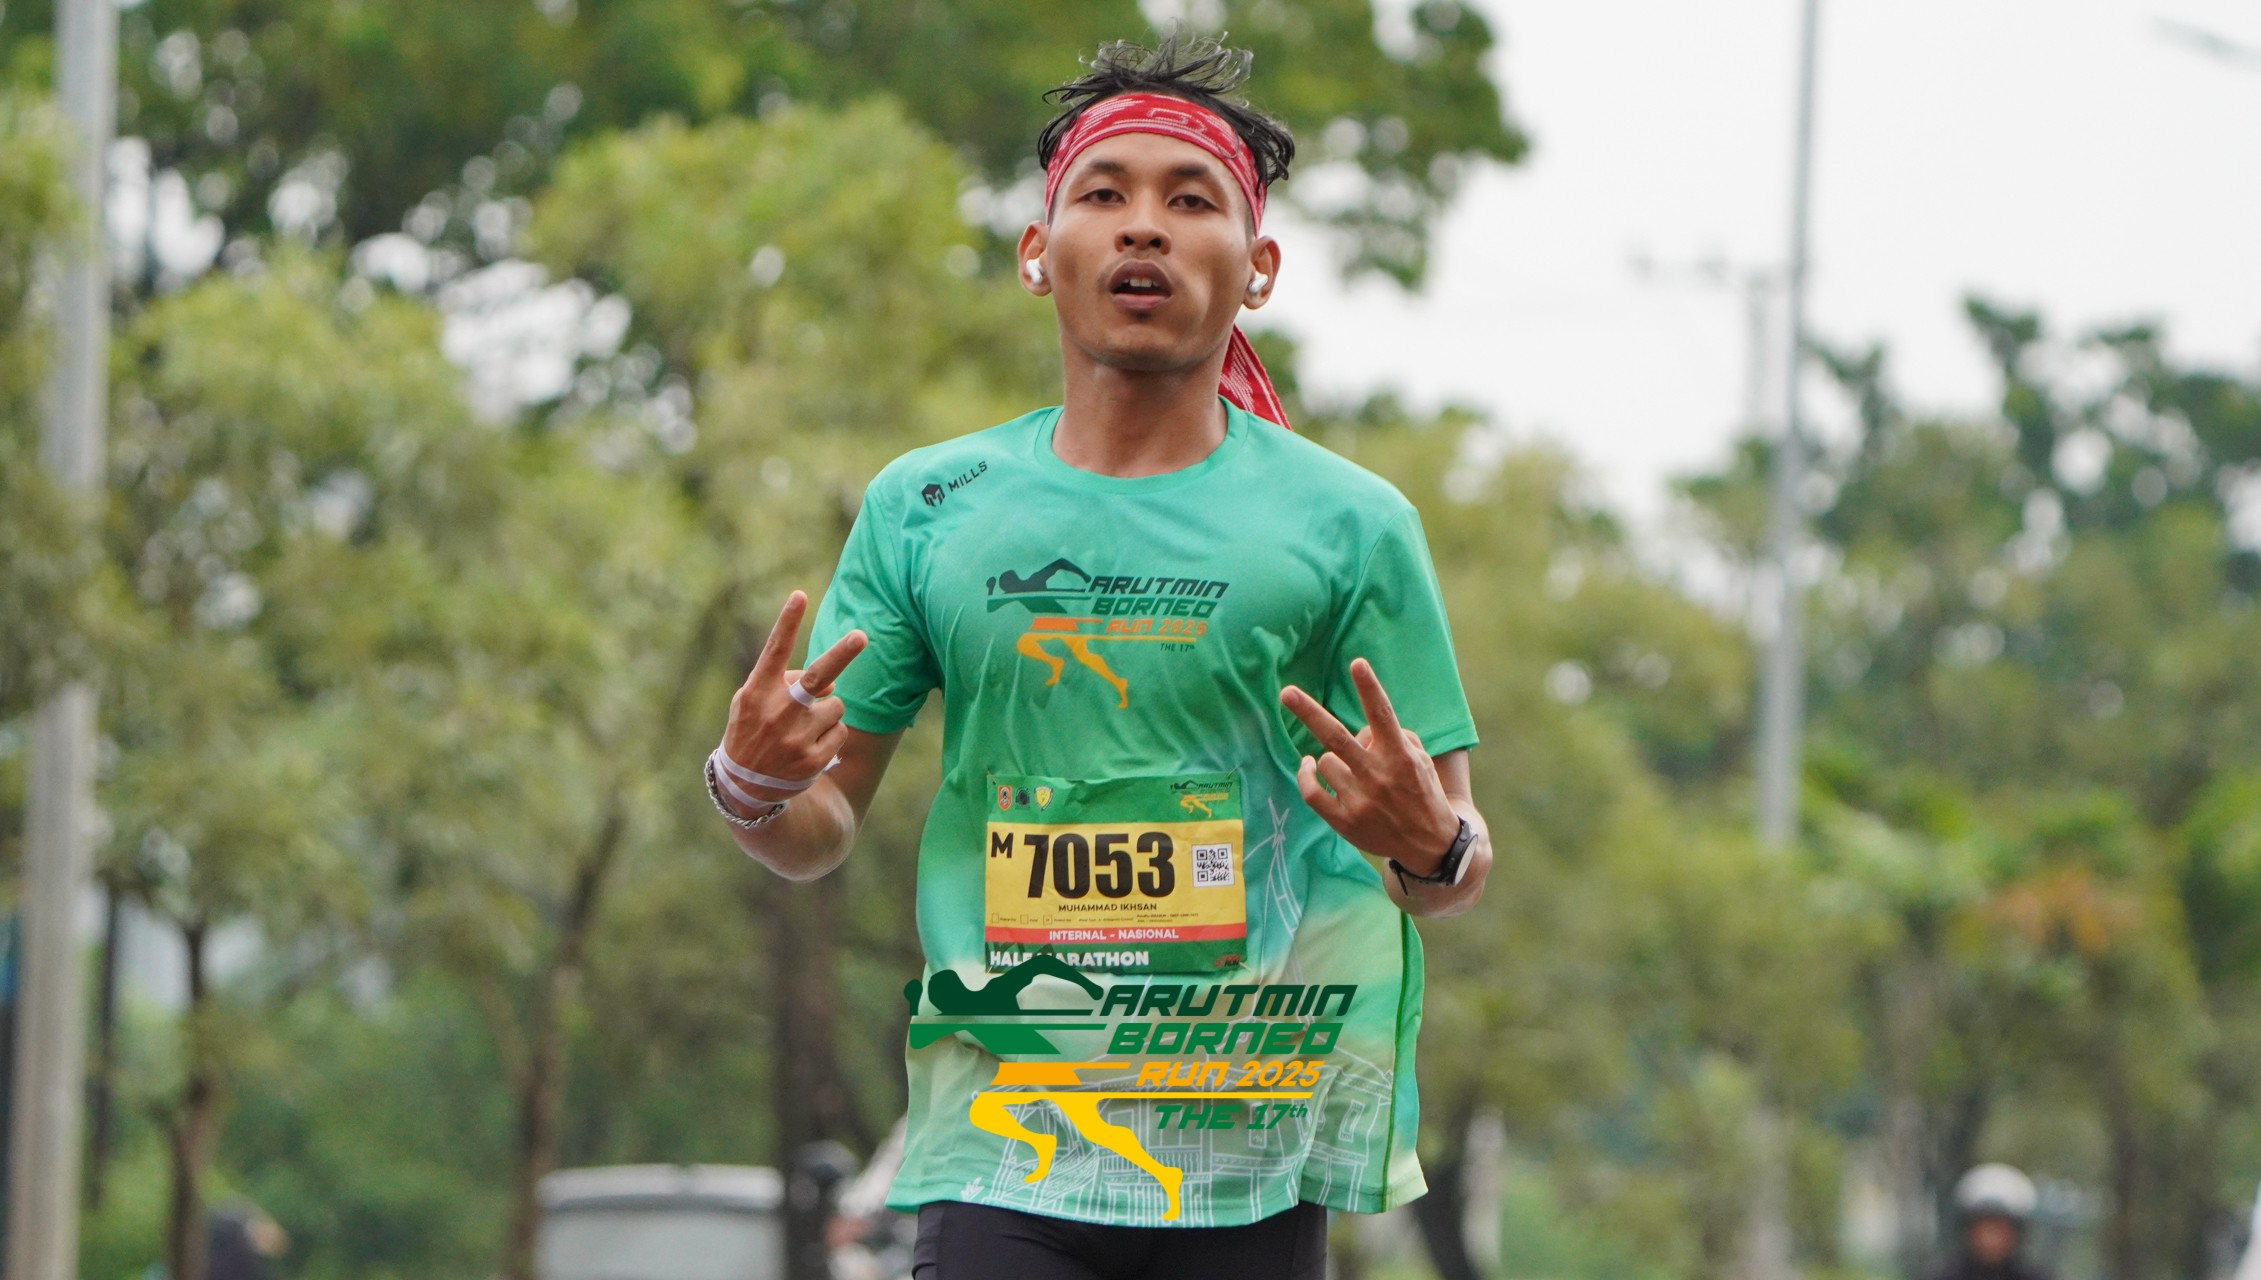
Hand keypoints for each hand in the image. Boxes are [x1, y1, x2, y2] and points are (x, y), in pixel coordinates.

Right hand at [719, 591, 866, 811]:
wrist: (745, 786)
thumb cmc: (753, 729)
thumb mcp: (753, 702)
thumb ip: (786, 682)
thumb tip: (832, 681)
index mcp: (758, 691)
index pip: (775, 650)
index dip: (788, 622)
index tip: (800, 595)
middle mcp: (777, 711)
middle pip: (817, 676)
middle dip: (841, 653)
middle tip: (861, 636)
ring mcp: (795, 736)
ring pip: (836, 704)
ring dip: (828, 711)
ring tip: (803, 728)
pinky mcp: (813, 758)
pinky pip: (840, 731)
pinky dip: (831, 735)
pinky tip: (809, 747)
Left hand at [1279, 658, 1462, 871]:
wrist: (1429, 844)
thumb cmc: (1420, 791)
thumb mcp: (1419, 759)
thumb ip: (1391, 736)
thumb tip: (1358, 731)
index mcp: (1400, 756)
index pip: (1382, 715)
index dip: (1369, 688)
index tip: (1356, 663)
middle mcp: (1378, 776)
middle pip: (1336, 737)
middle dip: (1309, 712)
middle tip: (1286, 693)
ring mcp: (1359, 800)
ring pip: (1326, 761)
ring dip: (1333, 760)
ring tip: (1354, 773)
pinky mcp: (1344, 821)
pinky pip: (1311, 791)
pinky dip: (1306, 775)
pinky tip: (1308, 765)